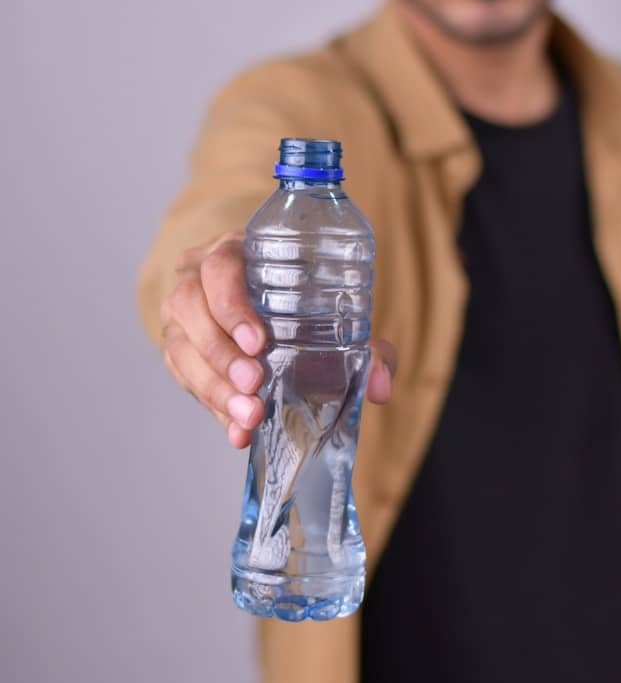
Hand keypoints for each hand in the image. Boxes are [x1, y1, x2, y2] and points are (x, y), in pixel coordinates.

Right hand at [160, 231, 395, 447]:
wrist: (259, 301)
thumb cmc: (298, 297)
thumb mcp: (327, 306)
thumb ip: (364, 345)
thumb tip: (380, 387)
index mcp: (233, 251)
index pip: (219, 268)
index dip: (233, 305)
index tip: (258, 342)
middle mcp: (195, 277)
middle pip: (190, 307)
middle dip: (222, 352)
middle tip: (255, 383)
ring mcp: (180, 313)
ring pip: (181, 346)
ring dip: (214, 385)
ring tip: (249, 414)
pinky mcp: (177, 347)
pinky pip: (183, 377)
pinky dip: (212, 407)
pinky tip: (237, 431)